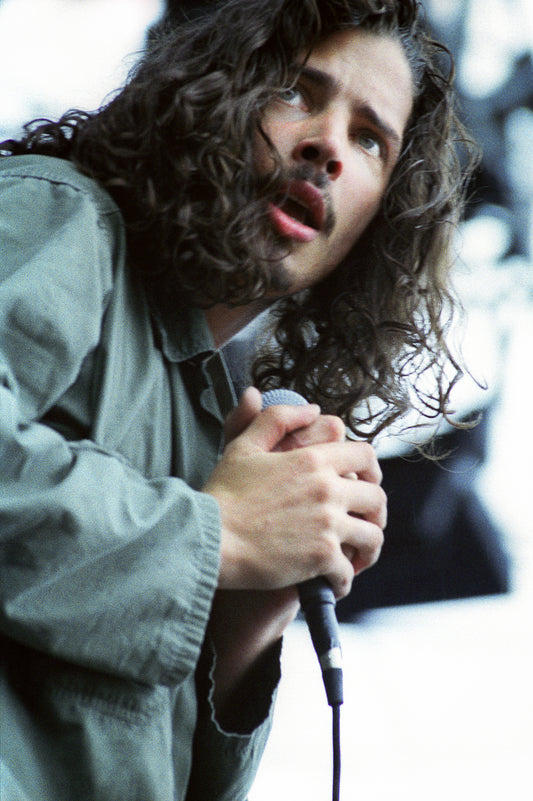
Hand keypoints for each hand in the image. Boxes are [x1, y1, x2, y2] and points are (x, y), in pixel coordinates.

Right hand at [203, 388, 385, 598]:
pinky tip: (333, 582)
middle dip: (375, 512)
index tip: (366, 482)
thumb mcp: (244, 445)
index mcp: (313, 459)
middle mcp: (327, 489)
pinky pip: (348, 571)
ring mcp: (327, 524)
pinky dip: (344, 580)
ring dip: (367, 548)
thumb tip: (311, 408)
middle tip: (365, 522)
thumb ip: (277, 419)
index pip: (365, 455)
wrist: (209, 536)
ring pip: (372, 536)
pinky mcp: (321, 557)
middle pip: (376, 497)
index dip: (372, 468)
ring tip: (356, 556)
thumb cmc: (223, 493)